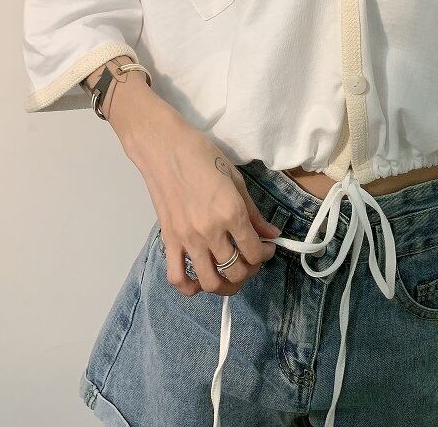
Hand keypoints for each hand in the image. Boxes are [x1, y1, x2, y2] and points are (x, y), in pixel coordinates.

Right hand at [122, 98, 279, 297]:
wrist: (165, 148)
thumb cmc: (203, 156)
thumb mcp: (236, 180)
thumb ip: (254, 213)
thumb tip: (272, 234)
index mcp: (231, 213)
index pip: (255, 252)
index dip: (265, 254)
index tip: (266, 247)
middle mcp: (211, 232)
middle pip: (236, 271)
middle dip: (249, 270)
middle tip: (250, 259)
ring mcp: (187, 239)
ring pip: (210, 282)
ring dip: (224, 285)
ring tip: (229, 273)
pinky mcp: (169, 241)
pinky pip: (176, 277)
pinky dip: (190, 288)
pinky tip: (200, 279)